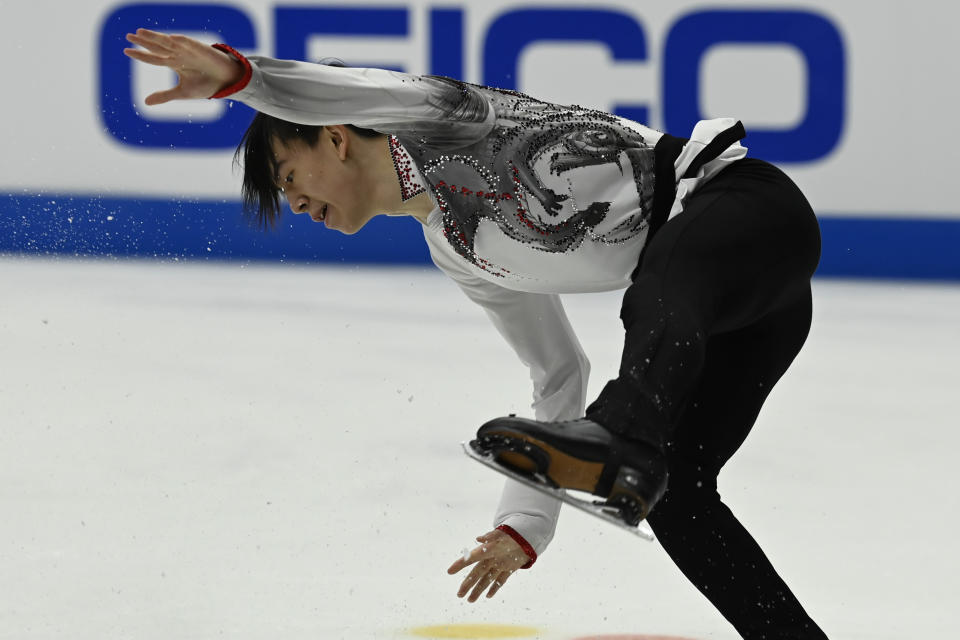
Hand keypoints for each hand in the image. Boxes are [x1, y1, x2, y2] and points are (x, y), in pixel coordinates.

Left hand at [123, 28, 244, 104]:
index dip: (141, 55)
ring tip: (142, 32)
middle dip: (144, 41)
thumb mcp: (182, 93)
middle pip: (157, 46)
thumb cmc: (205, 86)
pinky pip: (189, 43)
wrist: (225, 82)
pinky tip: (171, 38)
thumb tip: (145, 102)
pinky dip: (181, 40)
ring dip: (156, 37)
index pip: (153, 58)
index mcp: (174, 64)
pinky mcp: (199, 48)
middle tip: (129, 36)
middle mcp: (178, 54)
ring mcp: (187, 50)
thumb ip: (164, 96)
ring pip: (168, 42)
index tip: (126, 51)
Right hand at [447, 529, 531, 601]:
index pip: (471, 558)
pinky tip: (488, 596)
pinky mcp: (509, 568)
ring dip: (478, 590)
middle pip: (477, 573)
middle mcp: (491, 558)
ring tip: (470, 600)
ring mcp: (500, 564)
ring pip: (486, 580)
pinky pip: (500, 580)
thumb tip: (479, 538)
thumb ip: (491, 535)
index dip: (460, 564)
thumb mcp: (502, 533)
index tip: (449, 571)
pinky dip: (495, 588)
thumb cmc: (512, 533)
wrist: (527, 535)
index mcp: (487, 549)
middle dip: (468, 584)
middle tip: (459, 595)